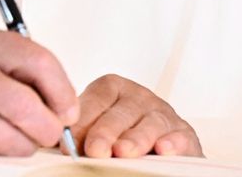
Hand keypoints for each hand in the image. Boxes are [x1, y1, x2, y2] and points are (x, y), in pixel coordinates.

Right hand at [0, 25, 78, 155]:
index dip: (63, 91)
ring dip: (26, 143)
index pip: (39, 61)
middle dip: (48, 126)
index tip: (69, 110)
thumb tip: (68, 109)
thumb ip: (30, 76)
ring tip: (21, 136)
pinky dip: (6, 150)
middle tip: (52, 131)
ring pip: (10, 133)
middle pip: (26, 102)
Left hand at [70, 74, 201, 157]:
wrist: (153, 146)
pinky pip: (180, 135)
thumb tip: (58, 144)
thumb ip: (79, 133)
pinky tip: (163, 149)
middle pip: (121, 112)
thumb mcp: (95, 128)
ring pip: (151, 123)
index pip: (95, 100)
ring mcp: (162, 113)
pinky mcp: (183, 133)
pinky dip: (173, 142)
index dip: (81, 122)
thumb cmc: (116, 135)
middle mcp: (138, 97)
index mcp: (111, 89)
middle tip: (95, 150)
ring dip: (136, 138)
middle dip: (106, 132)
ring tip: (123, 152)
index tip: (68, 144)